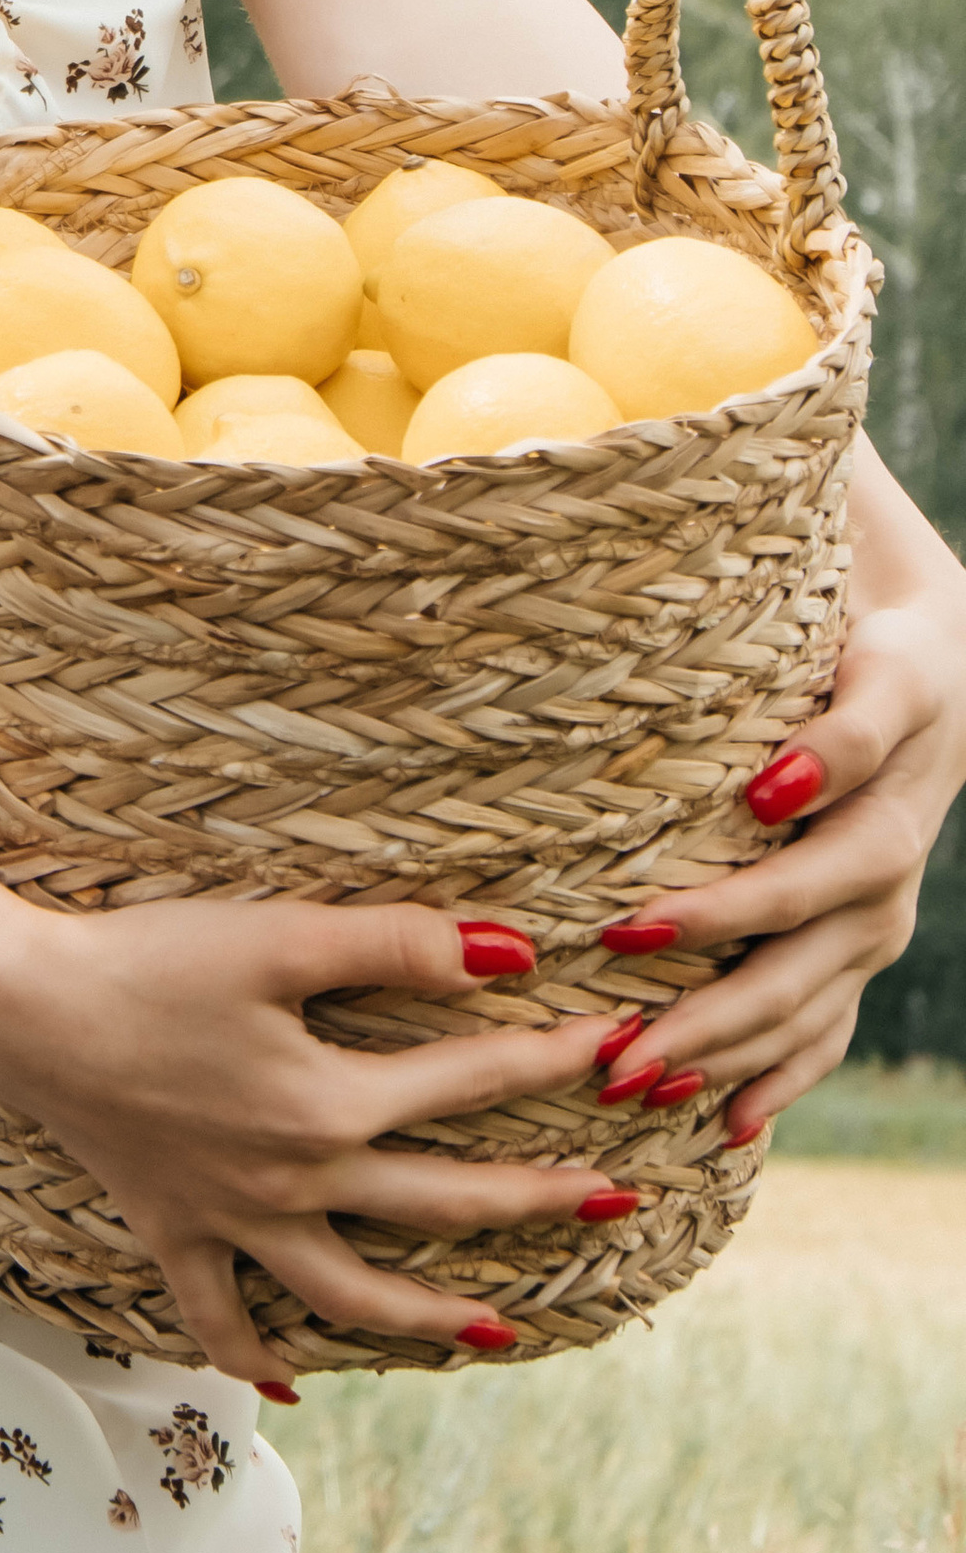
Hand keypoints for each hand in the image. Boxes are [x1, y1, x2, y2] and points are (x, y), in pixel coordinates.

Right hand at [0, 892, 615, 1385]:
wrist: (21, 1006)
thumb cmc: (147, 958)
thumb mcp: (276, 935)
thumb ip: (396, 945)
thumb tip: (511, 950)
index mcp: (328, 1105)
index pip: (467, 1083)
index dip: (549, 1059)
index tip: (616, 1044)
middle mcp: (293, 1179)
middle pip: (438, 1205)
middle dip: (537, 1201)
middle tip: (617, 1197)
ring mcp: (231, 1218)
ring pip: (349, 1294)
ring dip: (430, 1319)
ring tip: (498, 1330)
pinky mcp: (170, 1229)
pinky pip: (217, 1315)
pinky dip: (255, 1355)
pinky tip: (291, 1377)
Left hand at [589, 523, 965, 1143]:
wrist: (948, 626)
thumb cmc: (843, 554)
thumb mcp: (830, 505)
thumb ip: (740, 478)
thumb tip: (619, 420)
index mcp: (909, 678)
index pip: (873, 723)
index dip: (825, 757)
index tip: (759, 784)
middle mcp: (918, 786)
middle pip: (841, 879)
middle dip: (734, 933)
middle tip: (625, 959)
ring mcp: (899, 867)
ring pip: (831, 965)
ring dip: (737, 1027)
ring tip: (637, 1070)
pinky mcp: (874, 920)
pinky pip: (838, 1010)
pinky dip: (785, 1073)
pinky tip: (723, 1132)